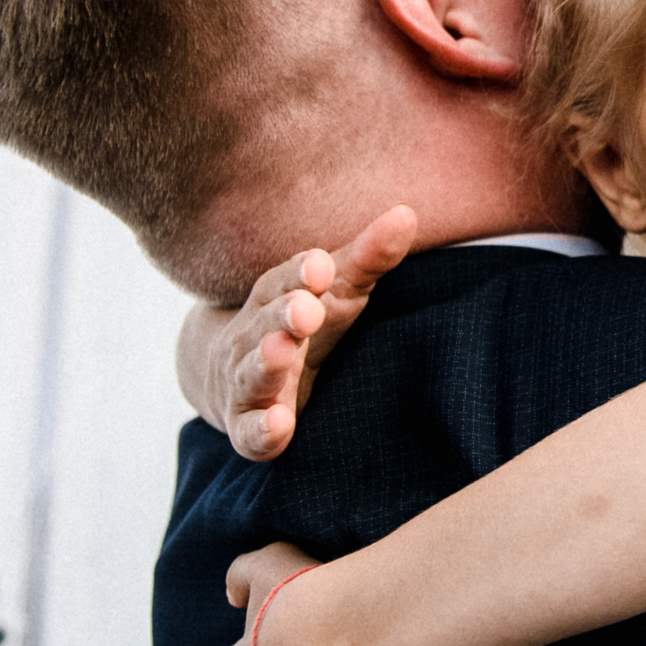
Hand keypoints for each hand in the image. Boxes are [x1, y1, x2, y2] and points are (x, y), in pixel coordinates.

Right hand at [183, 205, 417, 460]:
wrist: (238, 378)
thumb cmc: (306, 324)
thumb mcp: (338, 290)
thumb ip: (370, 257)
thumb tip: (407, 212)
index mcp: (275, 299)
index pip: (282, 280)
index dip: (299, 273)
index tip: (321, 265)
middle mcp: (253, 338)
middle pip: (264, 323)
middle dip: (284, 315)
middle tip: (305, 309)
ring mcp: (247, 383)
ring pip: (251, 373)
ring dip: (264, 364)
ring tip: (281, 352)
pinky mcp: (247, 427)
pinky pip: (250, 432)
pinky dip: (261, 431)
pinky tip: (278, 426)